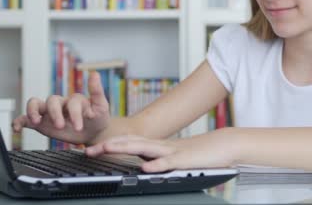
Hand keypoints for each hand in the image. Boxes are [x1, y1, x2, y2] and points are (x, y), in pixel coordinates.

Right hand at [12, 71, 109, 144]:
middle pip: (51, 100)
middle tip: (61, 126)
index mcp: (73, 100)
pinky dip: (19, 121)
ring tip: (37, 122)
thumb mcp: (101, 106)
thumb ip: (97, 91)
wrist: (92, 132)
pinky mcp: (41, 123)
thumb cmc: (97, 117)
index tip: (79, 126)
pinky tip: (16, 128)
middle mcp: (59, 104)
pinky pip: (26, 119)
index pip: (70, 102)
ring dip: (33, 112)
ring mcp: (48, 112)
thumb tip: (95, 73)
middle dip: (55, 113)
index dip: (74, 114)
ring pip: (35, 104)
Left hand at [84, 128, 237, 172]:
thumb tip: (142, 166)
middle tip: (88, 150)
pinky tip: (146, 168)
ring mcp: (171, 151)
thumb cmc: (198, 153)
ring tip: (107, 149)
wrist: (223, 145)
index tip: (91, 149)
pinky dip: (156, 165)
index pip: (128, 143)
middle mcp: (160, 146)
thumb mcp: (172, 156)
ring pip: (144, 148)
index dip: (109, 145)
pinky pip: (168, 163)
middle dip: (108, 146)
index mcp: (156, 146)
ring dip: (124, 148)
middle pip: (130, 143)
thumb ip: (157, 159)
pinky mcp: (184, 160)